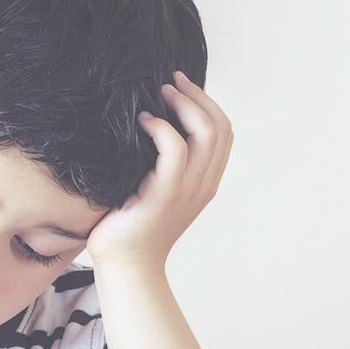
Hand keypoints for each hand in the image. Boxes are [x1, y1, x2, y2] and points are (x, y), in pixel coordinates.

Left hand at [86, 71, 233, 269]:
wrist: (126, 266)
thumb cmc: (130, 227)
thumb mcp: (152, 188)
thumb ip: (161, 163)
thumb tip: (149, 126)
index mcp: (205, 182)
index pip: (224, 132)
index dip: (207, 103)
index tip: (181, 86)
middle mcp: (203, 184)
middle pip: (221, 126)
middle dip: (198, 96)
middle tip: (171, 82)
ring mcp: (188, 190)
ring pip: (206, 132)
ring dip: (184, 105)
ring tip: (160, 94)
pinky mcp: (166, 194)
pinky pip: (175, 149)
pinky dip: (161, 127)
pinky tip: (143, 122)